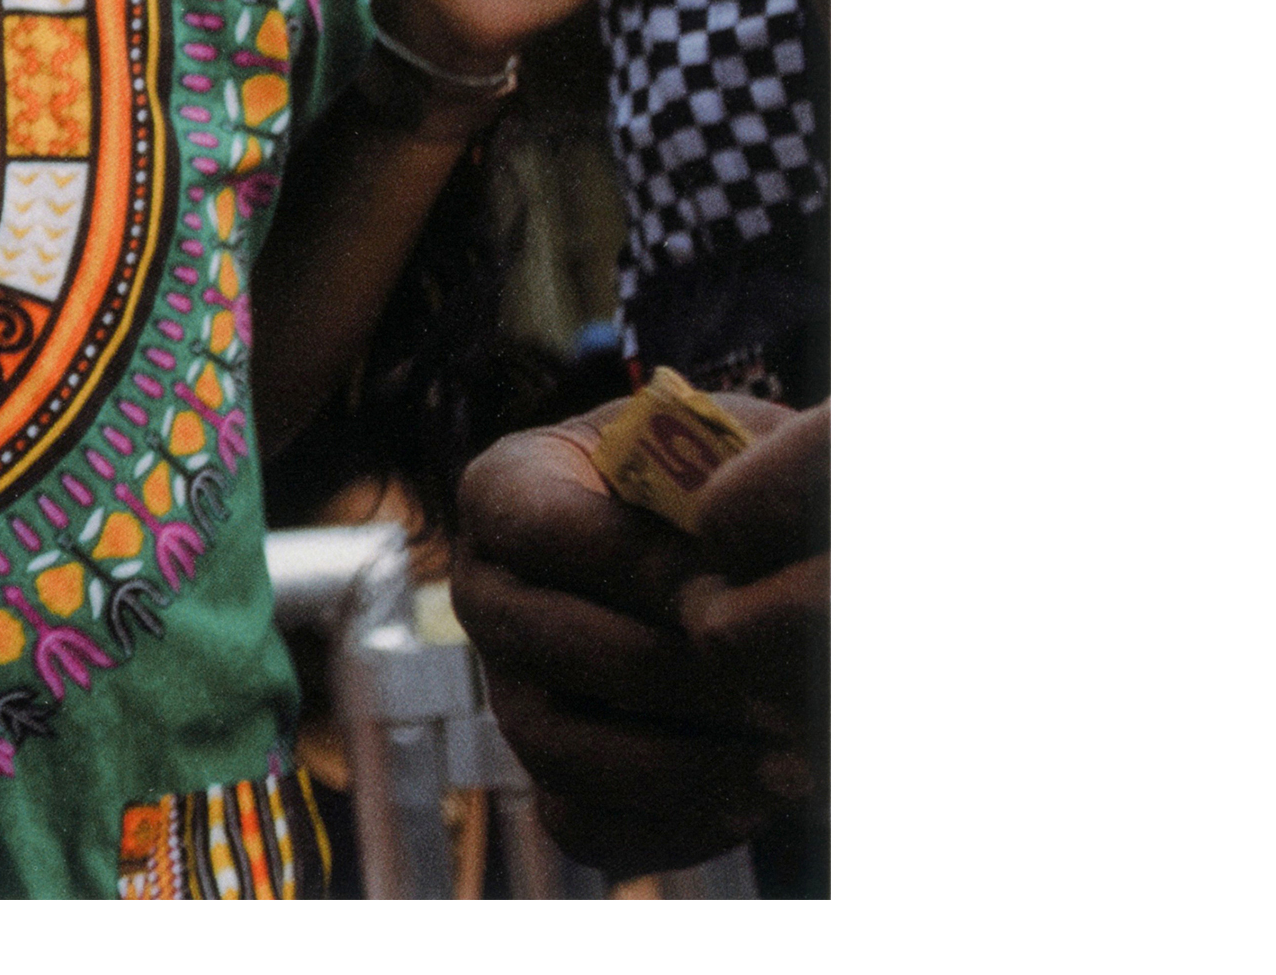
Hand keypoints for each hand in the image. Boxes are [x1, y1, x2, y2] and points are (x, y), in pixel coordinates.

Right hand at [448, 391, 810, 875]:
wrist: (738, 560)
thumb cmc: (735, 486)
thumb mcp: (732, 450)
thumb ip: (735, 478)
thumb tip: (746, 563)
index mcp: (506, 491)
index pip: (546, 531)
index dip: (642, 567)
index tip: (739, 592)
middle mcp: (486, 592)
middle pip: (546, 643)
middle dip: (672, 672)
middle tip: (779, 687)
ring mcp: (509, 690)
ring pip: (554, 748)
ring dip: (679, 763)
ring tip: (789, 765)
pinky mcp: (549, 774)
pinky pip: (584, 823)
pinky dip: (670, 824)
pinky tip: (758, 800)